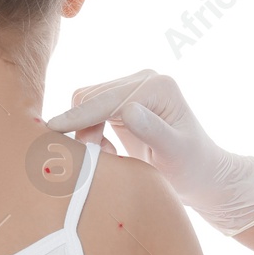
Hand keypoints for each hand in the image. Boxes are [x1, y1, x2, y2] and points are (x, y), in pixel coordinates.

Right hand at [45, 71, 253, 235]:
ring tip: (109, 158)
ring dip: (86, 132)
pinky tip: (110, 151)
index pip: (108, 99)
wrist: (202, 175)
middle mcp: (144, 79)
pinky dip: (90, 132)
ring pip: (87, 103)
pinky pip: (91, 112)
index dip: (79, 116)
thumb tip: (128, 109)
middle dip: (84, 128)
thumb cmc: (193, 168)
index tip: (51, 130)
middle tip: (99, 161)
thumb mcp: (176, 154)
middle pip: (91, 97)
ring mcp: (133, 88)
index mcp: (158, 86)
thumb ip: (153, 131)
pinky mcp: (123, 101)